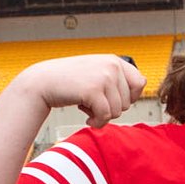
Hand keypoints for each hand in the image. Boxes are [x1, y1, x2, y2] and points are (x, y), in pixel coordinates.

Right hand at [18, 55, 143, 126]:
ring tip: (87, 108)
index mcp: (114, 60)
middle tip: (92, 104)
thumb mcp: (96, 73)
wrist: (42, 82)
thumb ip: (116, 77)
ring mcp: (104, 76)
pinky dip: (97, 123)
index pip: (140, 84)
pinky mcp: (94, 90)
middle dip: (111, 109)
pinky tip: (85, 118)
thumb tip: (143, 84)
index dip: (128, 98)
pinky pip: (106, 116)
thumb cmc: (69, 82)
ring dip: (102, 116)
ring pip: (118, 111)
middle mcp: (112, 65)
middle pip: (128, 102)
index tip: (110, 100)